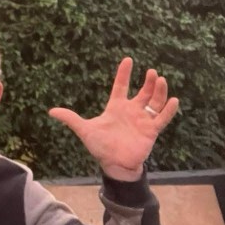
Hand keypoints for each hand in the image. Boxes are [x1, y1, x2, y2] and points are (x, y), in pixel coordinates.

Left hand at [48, 58, 178, 181]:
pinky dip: (168, 110)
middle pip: (142, 92)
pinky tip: (173, 100)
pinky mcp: (151, 130)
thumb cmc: (100, 147)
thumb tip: (51, 111)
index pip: (120, 86)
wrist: (114, 164)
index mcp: (116, 107)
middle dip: (148, 82)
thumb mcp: (84, 130)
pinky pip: (162, 118)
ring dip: (158, 91)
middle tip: (151, 72)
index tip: (128, 59)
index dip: (123, 73)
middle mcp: (131, 111)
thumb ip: (70, 119)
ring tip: (160, 80)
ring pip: (154, 102)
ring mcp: (143, 120)